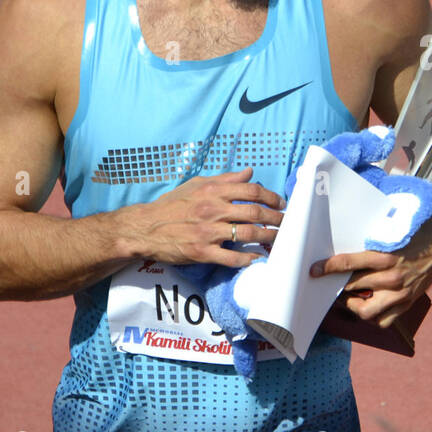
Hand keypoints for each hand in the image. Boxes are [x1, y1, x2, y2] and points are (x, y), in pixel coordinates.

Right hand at [118, 167, 284, 267]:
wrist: (145, 227)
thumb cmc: (172, 204)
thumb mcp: (197, 184)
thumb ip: (225, 179)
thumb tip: (249, 171)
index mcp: (213, 191)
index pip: (251, 190)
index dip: (271, 197)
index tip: (281, 203)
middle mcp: (212, 209)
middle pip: (254, 213)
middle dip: (275, 218)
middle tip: (286, 223)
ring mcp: (207, 232)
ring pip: (246, 235)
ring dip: (267, 238)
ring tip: (278, 240)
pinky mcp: (201, 252)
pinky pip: (230, 258)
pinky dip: (247, 260)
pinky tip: (257, 259)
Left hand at [310, 216, 431, 328]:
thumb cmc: (414, 237)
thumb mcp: (391, 235)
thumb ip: (370, 246)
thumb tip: (343, 255)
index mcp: (386, 255)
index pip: (349, 263)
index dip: (328, 267)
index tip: (314, 270)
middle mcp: (392, 277)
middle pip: (353, 287)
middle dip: (337, 286)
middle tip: (328, 285)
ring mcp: (400, 294)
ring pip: (365, 310)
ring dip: (352, 304)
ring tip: (347, 298)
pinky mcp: (407, 304)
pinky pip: (383, 320)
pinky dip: (372, 317)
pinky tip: (367, 306)